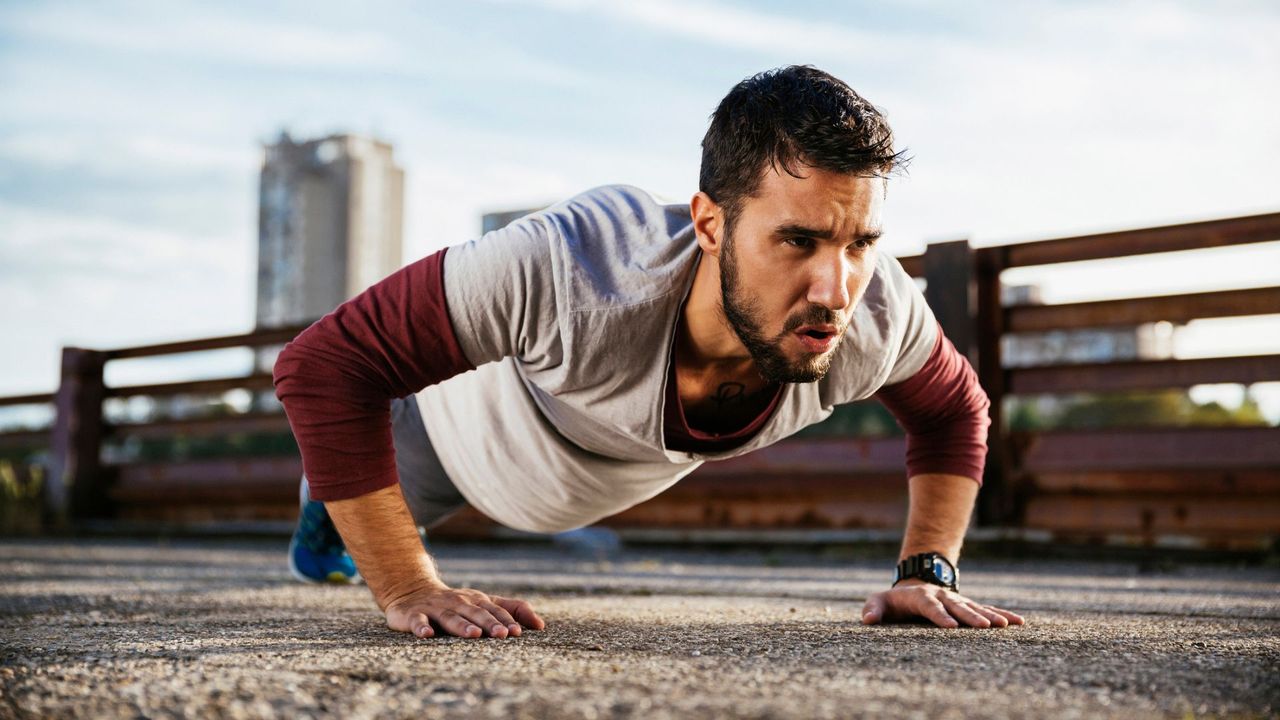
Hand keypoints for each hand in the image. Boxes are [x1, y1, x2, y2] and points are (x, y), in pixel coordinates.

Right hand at [384, 583, 545, 638]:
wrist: (412, 591)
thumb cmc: (456, 603)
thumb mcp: (483, 603)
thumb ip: (511, 610)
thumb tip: (540, 625)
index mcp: (476, 600)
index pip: (495, 610)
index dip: (506, 620)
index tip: (518, 632)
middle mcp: (459, 602)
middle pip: (476, 613)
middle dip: (490, 623)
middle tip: (503, 635)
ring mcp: (436, 608)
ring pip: (451, 617)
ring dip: (462, 625)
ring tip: (474, 634)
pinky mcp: (415, 615)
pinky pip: (419, 621)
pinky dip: (422, 627)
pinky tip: (428, 635)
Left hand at [860, 579, 1024, 628]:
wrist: (912, 585)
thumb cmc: (893, 602)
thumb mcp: (878, 602)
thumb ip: (873, 609)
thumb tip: (867, 619)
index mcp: (920, 596)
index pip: (929, 606)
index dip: (939, 615)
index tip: (950, 627)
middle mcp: (941, 596)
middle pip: (957, 606)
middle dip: (970, 617)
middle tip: (984, 627)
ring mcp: (956, 600)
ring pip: (975, 607)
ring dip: (990, 616)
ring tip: (1005, 625)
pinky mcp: (967, 605)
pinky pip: (987, 609)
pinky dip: (1002, 614)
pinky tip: (1019, 622)